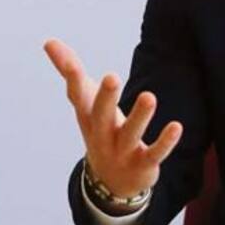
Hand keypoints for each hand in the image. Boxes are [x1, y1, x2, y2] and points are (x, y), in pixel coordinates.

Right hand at [44, 38, 181, 198]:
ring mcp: (121, 151)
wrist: (111, 183)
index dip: (73, 80)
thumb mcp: (85, 102)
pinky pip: (154, 154)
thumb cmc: (99, 129)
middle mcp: (102, 134)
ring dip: (139, 117)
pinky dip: (165, 142)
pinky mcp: (143, 164)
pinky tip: (176, 126)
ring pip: (130, 134)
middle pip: (101, 115)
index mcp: (88, 116)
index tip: (71, 64)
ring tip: (149, 97)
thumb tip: (48, 41)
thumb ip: (70, 71)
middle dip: (105, 97)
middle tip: (110, 76)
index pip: (78, 96)